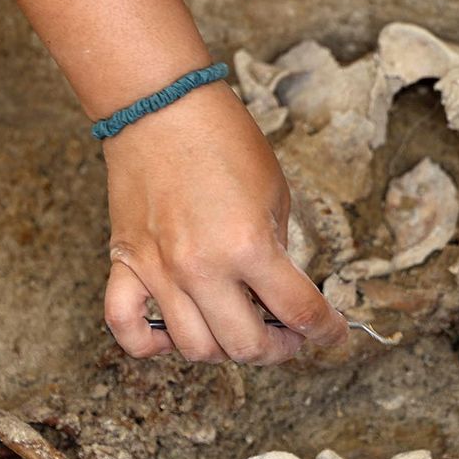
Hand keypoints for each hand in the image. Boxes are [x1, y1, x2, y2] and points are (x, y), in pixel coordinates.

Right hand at [101, 84, 348, 362]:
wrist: (161, 107)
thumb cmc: (222, 139)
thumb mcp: (274, 193)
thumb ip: (278, 251)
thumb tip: (278, 294)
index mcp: (249, 245)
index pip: (298, 311)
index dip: (326, 331)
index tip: (333, 334)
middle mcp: (202, 268)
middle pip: (246, 345)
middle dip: (278, 349)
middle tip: (287, 336)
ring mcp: (159, 271)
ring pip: (194, 348)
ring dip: (225, 350)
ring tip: (238, 331)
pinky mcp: (126, 264)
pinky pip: (125, 326)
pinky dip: (149, 344)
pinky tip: (172, 336)